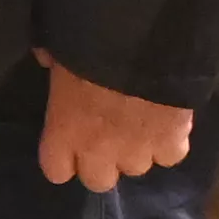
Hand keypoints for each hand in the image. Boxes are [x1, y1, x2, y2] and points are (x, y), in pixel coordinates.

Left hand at [35, 57, 195, 193]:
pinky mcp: (172, 142)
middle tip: (110, 134)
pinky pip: (171, 155)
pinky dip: (171, 141)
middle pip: (99, 181)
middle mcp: (98, 151)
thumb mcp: (59, 46)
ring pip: (137, 168)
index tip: (73, 138)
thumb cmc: (91, 42)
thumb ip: (51, 61)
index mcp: (64, 131)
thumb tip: (46, 58)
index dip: (65, 156)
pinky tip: (170, 121)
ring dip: (138, 150)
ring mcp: (138, 151)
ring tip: (143, 124)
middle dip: (104, 161)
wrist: (146, 37)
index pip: (57, 170)